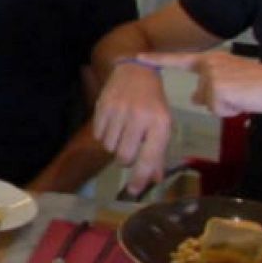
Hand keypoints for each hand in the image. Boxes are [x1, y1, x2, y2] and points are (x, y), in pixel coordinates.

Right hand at [90, 61, 172, 195]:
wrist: (135, 70)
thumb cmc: (153, 102)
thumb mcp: (162, 125)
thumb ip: (158, 153)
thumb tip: (154, 180)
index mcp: (159, 123)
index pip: (149, 158)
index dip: (140, 178)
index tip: (133, 191)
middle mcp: (139, 117)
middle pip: (124, 157)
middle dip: (125, 159)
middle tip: (129, 149)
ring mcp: (119, 111)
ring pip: (109, 148)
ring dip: (114, 146)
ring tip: (121, 133)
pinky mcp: (103, 107)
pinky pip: (98, 136)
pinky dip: (104, 136)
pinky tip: (112, 125)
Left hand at [138, 51, 261, 117]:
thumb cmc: (259, 88)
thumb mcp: (231, 85)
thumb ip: (210, 88)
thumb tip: (194, 98)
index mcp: (212, 59)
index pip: (179, 60)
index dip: (158, 59)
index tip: (137, 56)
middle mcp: (209, 64)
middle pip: (202, 95)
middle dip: (221, 102)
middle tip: (242, 95)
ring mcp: (212, 75)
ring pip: (210, 104)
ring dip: (227, 106)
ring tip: (244, 97)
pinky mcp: (217, 87)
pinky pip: (218, 109)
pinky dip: (231, 110)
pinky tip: (244, 101)